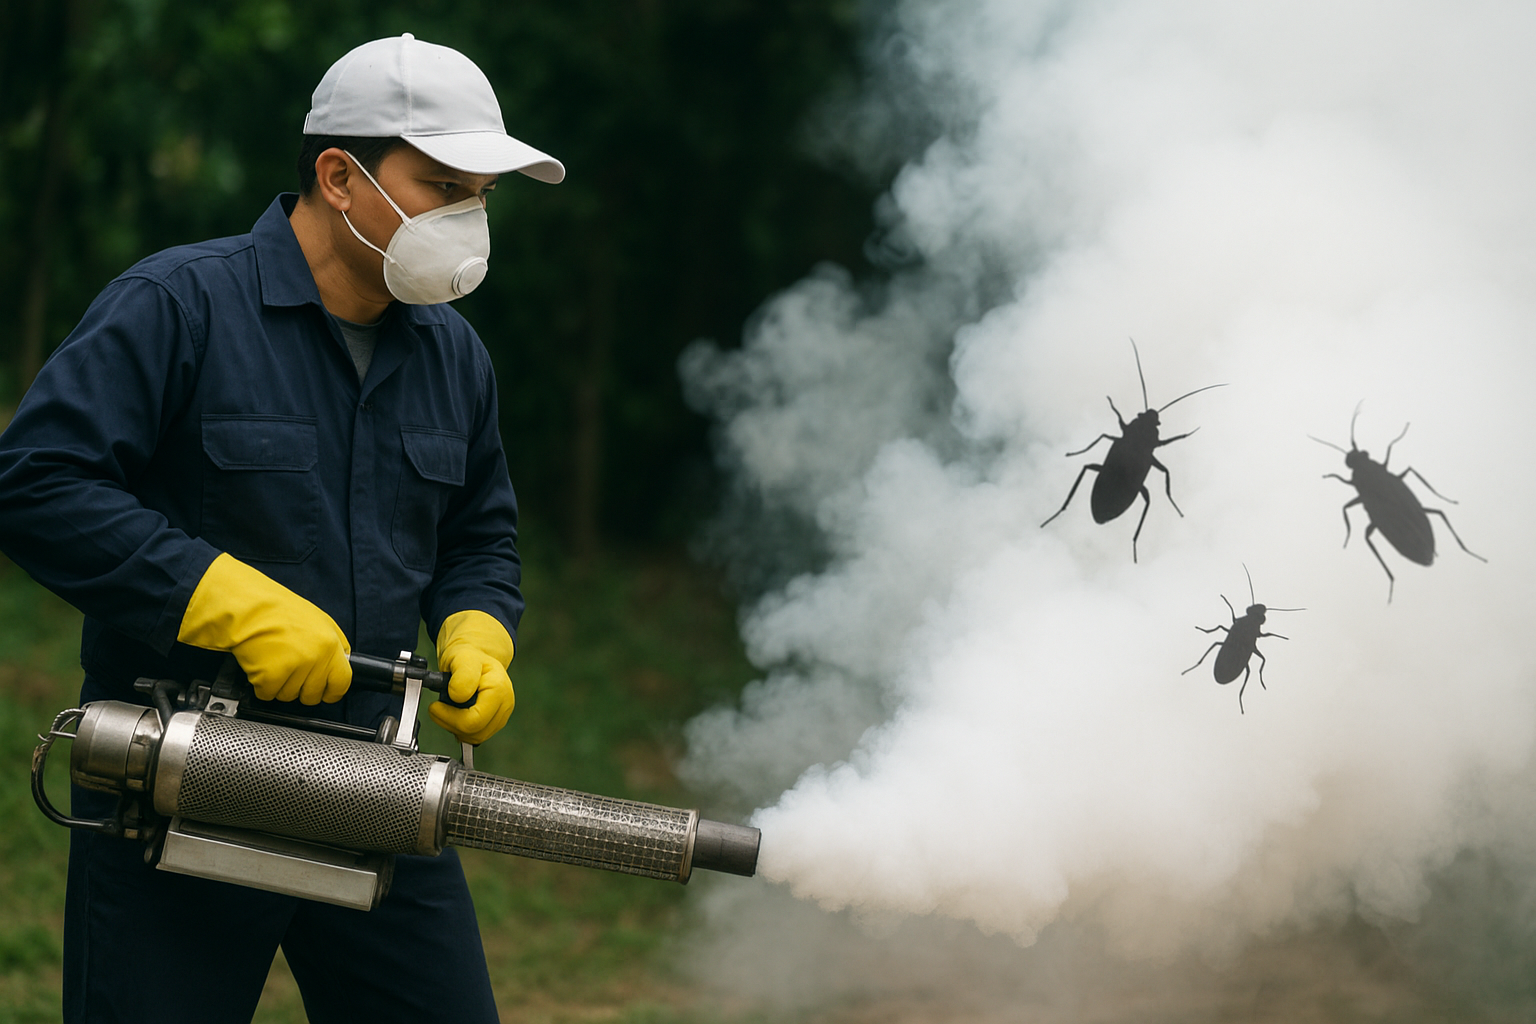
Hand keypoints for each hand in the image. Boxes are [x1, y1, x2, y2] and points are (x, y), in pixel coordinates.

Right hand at [177, 553, 351, 704]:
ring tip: (272, 661)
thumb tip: (338, 663)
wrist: (248, 607)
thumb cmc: (277, 610)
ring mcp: (294, 668)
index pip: (342, 682)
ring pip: (289, 696)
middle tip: (290, 673)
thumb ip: (332, 644)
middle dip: (301, 689)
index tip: (325, 693)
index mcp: (330, 644)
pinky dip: (261, 685)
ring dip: (279, 685)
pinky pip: (268, 694)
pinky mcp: (271, 677)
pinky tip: (260, 665)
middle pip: (313, 694)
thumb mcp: (318, 620)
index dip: (332, 691)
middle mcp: (316, 658)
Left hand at [428, 609, 514, 744]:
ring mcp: (502, 715)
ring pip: (476, 737)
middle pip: (475, 732)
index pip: (474, 721)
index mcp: (499, 689)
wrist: (476, 656)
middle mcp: (505, 704)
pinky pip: (477, 736)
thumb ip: (462, 675)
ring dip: (456, 728)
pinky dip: (462, 729)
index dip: (450, 718)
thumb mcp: (461, 658)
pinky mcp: (496, 721)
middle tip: (438, 709)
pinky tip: (456, 715)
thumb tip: (458, 696)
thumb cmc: (468, 656)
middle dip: (451, 724)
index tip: (435, 706)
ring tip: (447, 710)